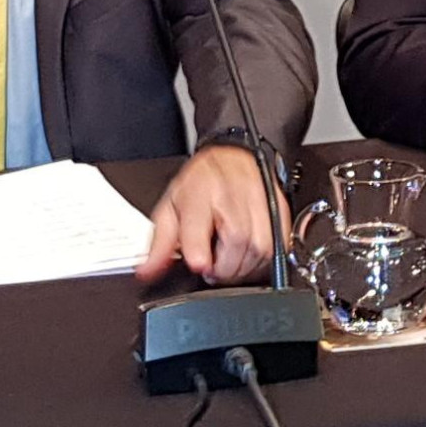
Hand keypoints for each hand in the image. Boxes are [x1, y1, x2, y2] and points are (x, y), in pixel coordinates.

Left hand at [136, 143, 279, 285]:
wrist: (233, 156)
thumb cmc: (202, 181)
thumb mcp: (171, 208)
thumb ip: (159, 243)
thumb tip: (147, 270)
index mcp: (200, 193)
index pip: (201, 227)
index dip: (199, 252)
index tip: (199, 264)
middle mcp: (232, 196)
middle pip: (237, 243)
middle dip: (224, 268)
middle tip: (211, 266)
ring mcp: (259, 201)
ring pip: (260, 249)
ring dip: (243, 266)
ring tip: (228, 260)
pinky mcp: (278, 210)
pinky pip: (276, 247)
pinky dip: (262, 260)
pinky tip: (247, 254)